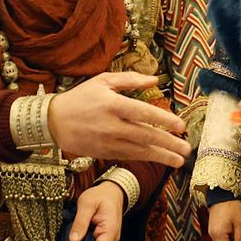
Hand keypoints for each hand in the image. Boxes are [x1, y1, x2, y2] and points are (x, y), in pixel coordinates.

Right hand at [46, 73, 189, 166]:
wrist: (53, 121)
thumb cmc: (80, 97)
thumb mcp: (103, 81)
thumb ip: (130, 79)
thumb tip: (155, 79)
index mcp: (113, 104)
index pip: (143, 113)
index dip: (164, 120)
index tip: (181, 126)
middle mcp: (112, 125)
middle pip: (146, 136)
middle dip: (169, 144)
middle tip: (187, 149)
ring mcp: (108, 141)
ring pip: (140, 151)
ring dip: (162, 156)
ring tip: (179, 160)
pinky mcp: (105, 152)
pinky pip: (130, 156)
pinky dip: (146, 159)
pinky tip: (160, 159)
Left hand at [68, 181, 125, 240]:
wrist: (112, 191)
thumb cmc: (100, 195)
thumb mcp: (86, 204)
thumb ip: (80, 223)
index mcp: (110, 231)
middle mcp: (113, 238)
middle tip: (73, 234)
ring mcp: (111, 238)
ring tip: (79, 230)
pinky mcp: (107, 236)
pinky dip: (88, 238)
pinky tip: (84, 230)